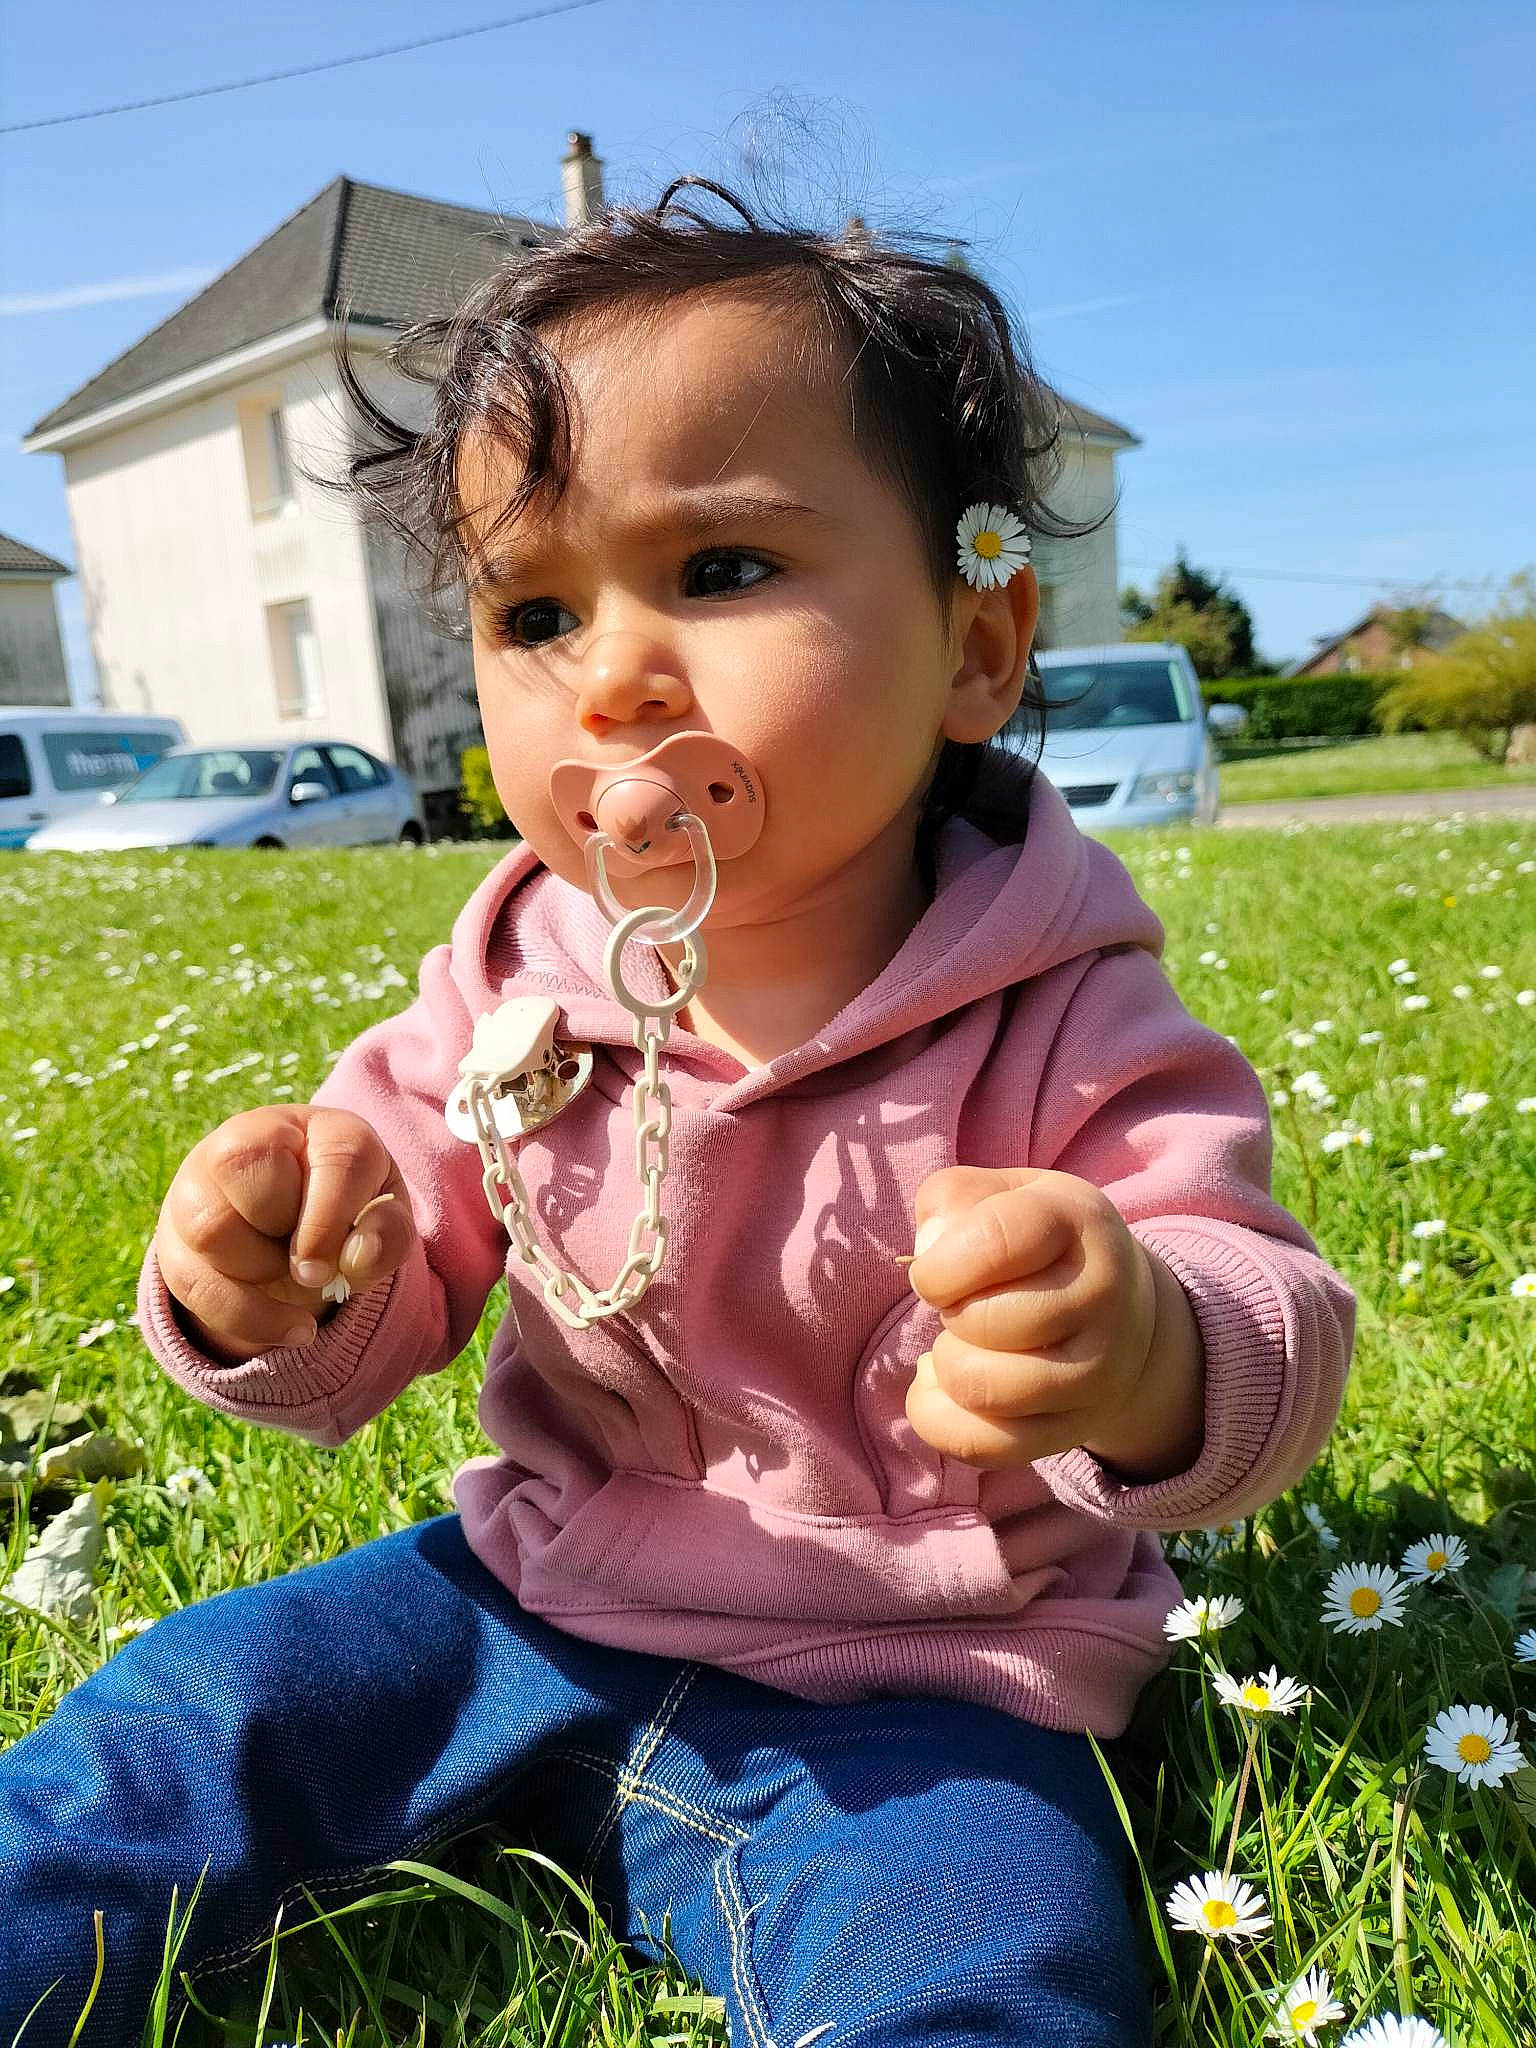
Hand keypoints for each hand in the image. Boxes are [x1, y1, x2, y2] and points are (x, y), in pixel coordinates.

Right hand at [154, 1105, 416, 1363]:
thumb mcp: (385, 1219)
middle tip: (313, 1260)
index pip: (333, 1158)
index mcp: (322, 1129)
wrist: (300, 1228)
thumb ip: (388, 1234)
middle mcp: (250, 1139)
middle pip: (246, 1171)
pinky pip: (192, 1281)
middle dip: (290, 1239)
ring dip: (261, 1272)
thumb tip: (358, 1257)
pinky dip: (245, 1316)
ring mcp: (200, 1183)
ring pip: (210, 1229)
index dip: (332, 1220)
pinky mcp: (174, 1233)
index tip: (338, 1264)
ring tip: (287, 1273)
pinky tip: (286, 1326)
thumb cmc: (349, 1214)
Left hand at [904, 1165, 1169, 1471]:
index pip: (992, 1241)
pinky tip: (942, 1387)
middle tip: (965, 1303)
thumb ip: (953, 1198)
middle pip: (981, 1323)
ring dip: (947, 1365)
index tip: (934, 1271)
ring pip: (982, 1390)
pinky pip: (985, 1447)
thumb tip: (928, 1253)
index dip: (939, 1263)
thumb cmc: (1042, 1243)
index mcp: (1080, 1221)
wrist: (1127, 1313)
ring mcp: (1097, 1372)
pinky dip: (940, 1419)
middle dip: (948, 1312)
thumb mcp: (1006, 1193)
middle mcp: (1102, 1297)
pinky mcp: (1074, 1429)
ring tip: (963, 1343)